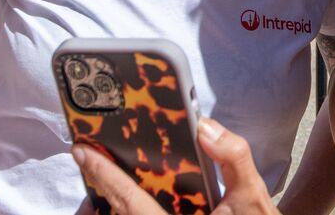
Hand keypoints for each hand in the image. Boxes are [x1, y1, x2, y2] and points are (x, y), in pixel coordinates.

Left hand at [71, 119, 285, 214]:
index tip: (81, 151)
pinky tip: (131, 190)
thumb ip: (233, 159)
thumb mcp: (253, 195)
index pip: (128, 198)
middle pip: (119, 209)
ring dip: (115, 196)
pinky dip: (130, 205)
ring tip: (104, 169)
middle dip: (101, 182)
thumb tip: (205, 128)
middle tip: (86, 154)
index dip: (103, 173)